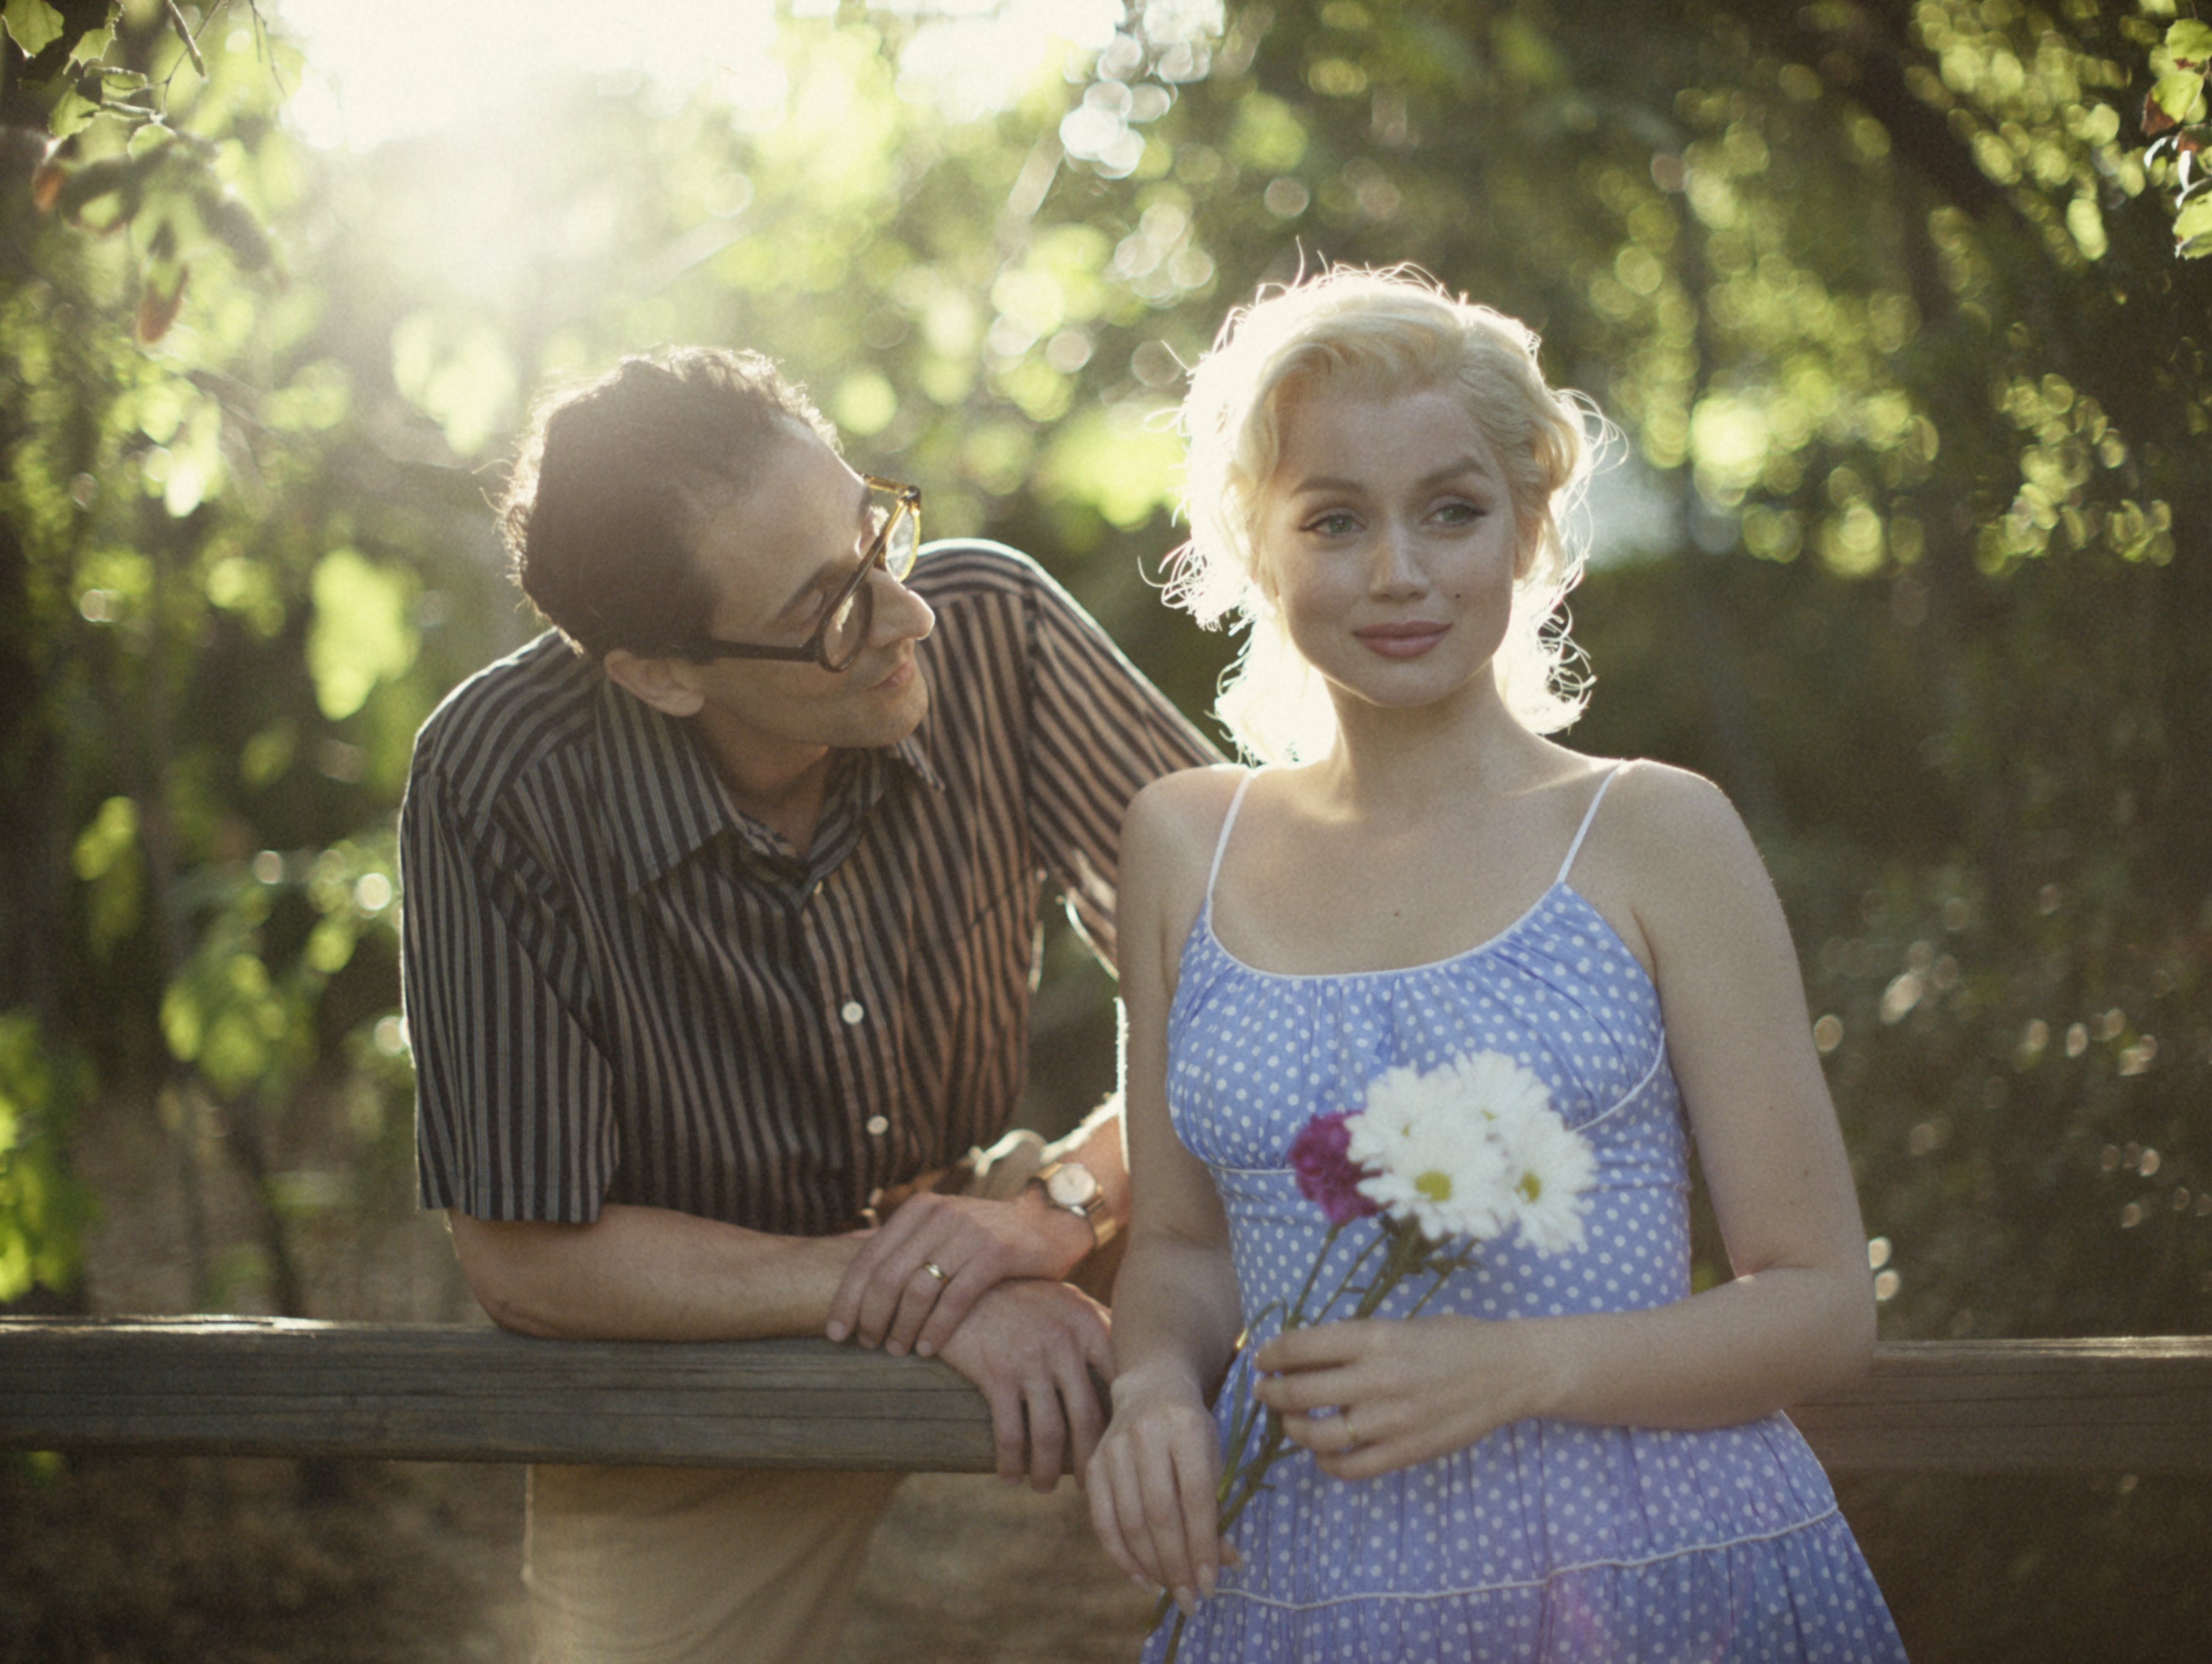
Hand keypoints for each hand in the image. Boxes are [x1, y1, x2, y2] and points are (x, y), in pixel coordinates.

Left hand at [826, 1188, 1088, 1357]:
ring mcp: (969, 1232)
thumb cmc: (987, 1235)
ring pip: (918, 1289)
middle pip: (887, 1276)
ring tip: (896, 1351)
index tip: (835, 1333)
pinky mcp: (997, 1252)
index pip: (868, 1257)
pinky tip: (929, 1350)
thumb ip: (900, 1239)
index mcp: (918, 1209)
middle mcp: (939, 1214)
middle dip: (870, 1317)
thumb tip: (843, 1246)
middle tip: (867, 1346)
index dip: (846, 1298)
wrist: (1050, 1223)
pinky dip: (937, 1328)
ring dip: (902, 1327)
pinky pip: (956, 1298)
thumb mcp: (941, 1226)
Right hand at [934, 1278, 1112, 1489]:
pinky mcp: (997, 1373)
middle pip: (1088, 1418)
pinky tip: (1010, 1475)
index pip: (1121, 1383)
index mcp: (1090, 1326)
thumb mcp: (1068, 1301)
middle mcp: (1066, 1344)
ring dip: (1048, 1470)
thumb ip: (1100, 1327)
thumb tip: (1133, 1361)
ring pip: (1050, 1433)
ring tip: (1045, 1487)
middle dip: (1089, 1460)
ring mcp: (1032, 1359)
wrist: (965, 1280)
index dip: (1125, 1423)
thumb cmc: (1022, 1295)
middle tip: (1087, 1486)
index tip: (1124, 1451)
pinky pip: (1010, 1432)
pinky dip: (1011, 1462)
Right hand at [1087, 1367, 1233, 1614]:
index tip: (1212, 1584)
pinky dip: (1121, 1556)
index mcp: (1186, 1427)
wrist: (1150, 1386)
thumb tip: (1226, 1562)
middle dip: (1177, 1564)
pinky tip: (1142, 1579)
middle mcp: (1146, 1435)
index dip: (1204, 1544)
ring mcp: (1113, 1449)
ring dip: (1152, 1566)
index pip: (1195, 1496)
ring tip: (1172, 1591)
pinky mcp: (1093, 1464)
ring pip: (1130, 1521)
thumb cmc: (1190, 1428)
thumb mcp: (1212, 1456)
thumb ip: (1217, 1506)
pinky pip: (1103, 1520)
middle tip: (1192, 1600)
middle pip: (1160, 1513)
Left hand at [1253, 1315, 1539, 1481]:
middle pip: (1299, 1393)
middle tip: (1264, 1391)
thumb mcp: (1398, 1325)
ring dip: (1292, 1429)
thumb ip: (1354, 1341)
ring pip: (1316, 1435)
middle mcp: (1377, 1379)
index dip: (1271, 1355)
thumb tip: (1302, 1355)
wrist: (1508, 1372)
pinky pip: (1350, 1468)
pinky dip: (1326, 1463)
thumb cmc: (1452, 1339)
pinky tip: (1322, 1453)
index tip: (1262, 1359)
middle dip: (1271, 1393)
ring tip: (1289, 1422)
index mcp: (1374, 1337)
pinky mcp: (1406, 1452)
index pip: (1300, 1347)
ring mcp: (1391, 1421)